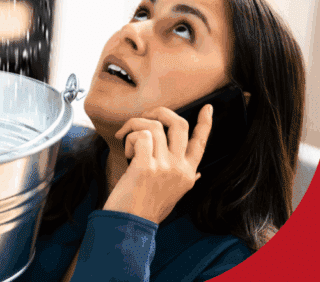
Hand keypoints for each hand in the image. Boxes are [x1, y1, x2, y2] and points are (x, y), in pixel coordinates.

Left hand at [103, 105, 213, 223]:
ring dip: (135, 127)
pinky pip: (140, 136)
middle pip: (179, 124)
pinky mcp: (147, 166)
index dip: (205, 123)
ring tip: (127, 142)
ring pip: (154, 126)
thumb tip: (197, 173)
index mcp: (188, 174)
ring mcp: (165, 166)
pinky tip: (126, 152)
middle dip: (159, 112)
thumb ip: (184, 180)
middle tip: (144, 116)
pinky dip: (129, 138)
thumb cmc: (146, 209)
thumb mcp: (174, 195)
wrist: (129, 225)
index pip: (201, 143)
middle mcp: (180, 168)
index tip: (207, 108)